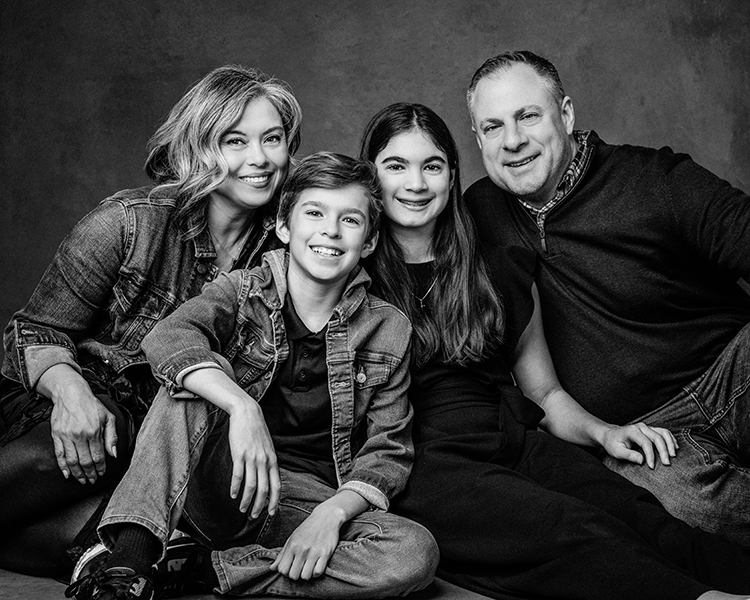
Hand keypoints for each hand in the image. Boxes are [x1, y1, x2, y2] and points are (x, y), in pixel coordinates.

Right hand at [49, 381, 117, 484]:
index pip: (98, 456)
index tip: (101, 473)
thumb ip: (112, 436)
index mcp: (94, 431)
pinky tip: (67, 474)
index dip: (100, 467)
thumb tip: (114, 454)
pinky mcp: (56, 435)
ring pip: (72, 461)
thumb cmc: (92, 405)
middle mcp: (79, 435)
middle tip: (92, 480)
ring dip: (77, 473)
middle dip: (90, 474)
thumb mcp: (108, 417)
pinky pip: (59, 455)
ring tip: (82, 480)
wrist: (71, 394)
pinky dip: (63, 466)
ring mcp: (66, 436)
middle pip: (85, 461)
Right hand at [227, 400, 279, 517]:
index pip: (276, 486)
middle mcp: (264, 461)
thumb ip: (268, 462)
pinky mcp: (239, 454)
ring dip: (247, 501)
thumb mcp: (268, 447)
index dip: (274, 501)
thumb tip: (268, 478)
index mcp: (272, 460)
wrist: (247, 413)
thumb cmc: (256, 431)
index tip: (270, 513)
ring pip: (251, 486)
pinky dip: (235, 487)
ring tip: (242, 509)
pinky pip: (238, 475)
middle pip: (264, 490)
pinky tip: (232, 494)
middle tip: (254, 516)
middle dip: (260, 506)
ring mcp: (252, 458)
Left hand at [269, 504, 342, 579]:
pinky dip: (316, 572)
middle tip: (300, 568)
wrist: (327, 516)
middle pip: (293, 575)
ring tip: (309, 567)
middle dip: (296, 574)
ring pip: (305, 577)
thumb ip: (282, 554)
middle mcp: (302, 549)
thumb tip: (272, 568)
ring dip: (307, 574)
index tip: (291, 567)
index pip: (282, 569)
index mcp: (292, 545)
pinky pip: (318, 572)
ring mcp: (314, 552)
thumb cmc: (308, 528)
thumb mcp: (293, 538)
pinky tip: (317, 565)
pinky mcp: (325, 554)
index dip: (286, 572)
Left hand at [600, 422, 677, 467]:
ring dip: (670, 444)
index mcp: (632, 431)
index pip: (645, 443)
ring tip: (673, 456)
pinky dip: (671, 439)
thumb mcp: (616, 451)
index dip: (650, 455)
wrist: (610, 435)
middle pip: (657, 437)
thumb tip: (642, 460)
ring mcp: (646, 427)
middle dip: (663, 451)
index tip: (652, 466)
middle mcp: (641, 427)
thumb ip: (628, 455)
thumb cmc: (613, 444)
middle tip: (667, 464)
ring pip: (663, 433)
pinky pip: (664, 432)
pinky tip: (675, 448)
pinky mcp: (650, 429)